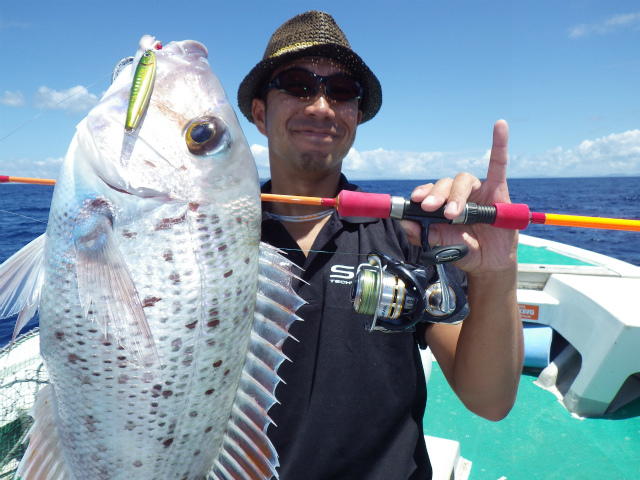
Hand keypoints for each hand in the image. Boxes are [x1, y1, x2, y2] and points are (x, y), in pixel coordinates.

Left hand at [400, 120, 517, 273]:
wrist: (490, 264)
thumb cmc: (465, 250)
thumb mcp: (441, 246)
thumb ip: (424, 235)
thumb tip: (405, 224)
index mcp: (442, 204)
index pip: (429, 191)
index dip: (422, 192)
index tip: (413, 201)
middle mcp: (458, 194)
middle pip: (445, 183)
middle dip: (436, 195)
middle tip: (430, 208)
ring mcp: (478, 191)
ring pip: (463, 180)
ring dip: (456, 195)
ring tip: (453, 213)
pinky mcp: (499, 190)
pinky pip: (498, 164)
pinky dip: (499, 144)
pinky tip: (500, 127)